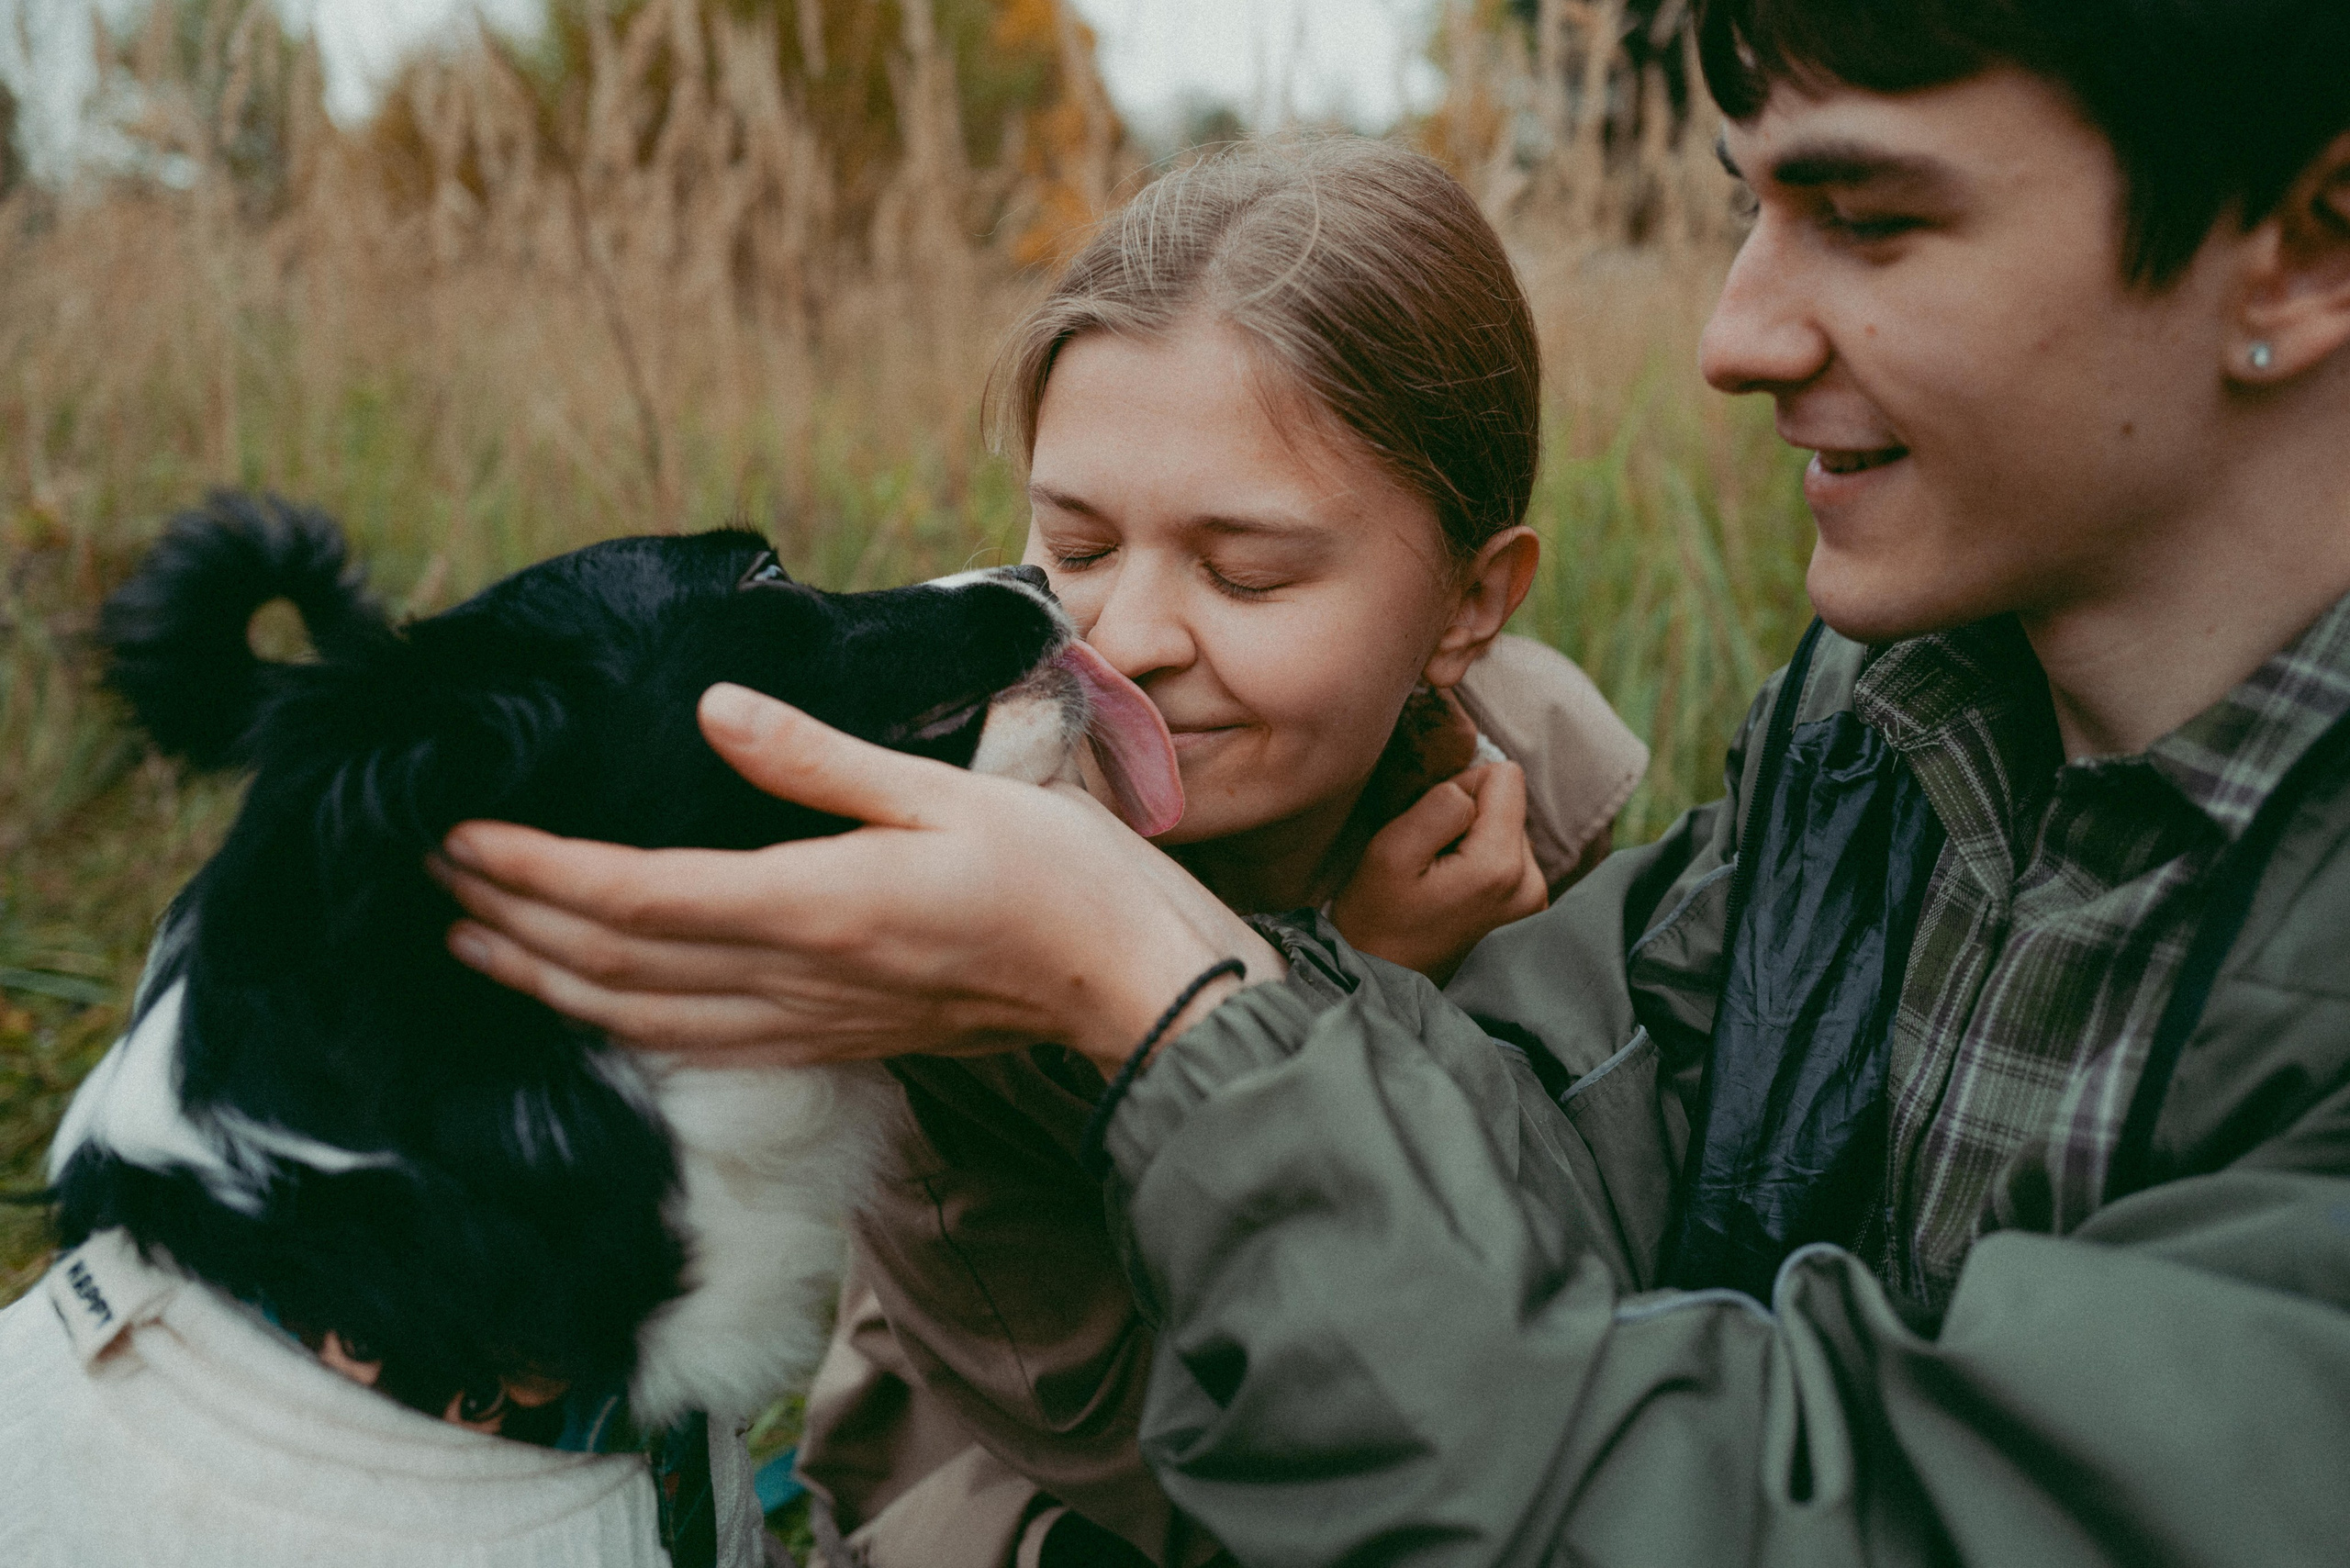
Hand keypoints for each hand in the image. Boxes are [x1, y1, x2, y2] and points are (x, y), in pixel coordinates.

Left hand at [433, 684, 1279, 1072]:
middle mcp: (799, 978)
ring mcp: (812, 1022)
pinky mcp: (833, 1042)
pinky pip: (698, 1045)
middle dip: (510, 922)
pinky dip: (620, 1024)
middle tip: (429, 877)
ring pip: (642, 1020)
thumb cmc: (1062, 879)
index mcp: (822, 905)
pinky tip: (589, 1003)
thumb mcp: (948, 792)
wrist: (1133, 987)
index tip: (459, 835)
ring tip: (470, 943)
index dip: (536, 870)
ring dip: (546, 981)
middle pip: (615, 965)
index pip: (638, 896)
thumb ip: (819, 759)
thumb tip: (713, 712)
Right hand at [1328, 762, 1546, 984]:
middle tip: (1429, 859)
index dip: (1461, 788)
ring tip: (1438, 879)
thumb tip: (1471, 788)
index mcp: (1502, 866)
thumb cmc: (1378, 920)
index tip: (1430, 827)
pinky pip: (1509, 860)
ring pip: (1508, 831)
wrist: (1385, 982)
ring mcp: (1535, 903)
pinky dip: (1480, 865)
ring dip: (1473, 843)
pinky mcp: (1528, 913)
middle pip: (1509, 805)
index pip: (1505, 777)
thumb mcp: (1391, 851)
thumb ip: (1440, 804)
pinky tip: (1453, 894)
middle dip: (1468, 819)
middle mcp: (1533, 884)